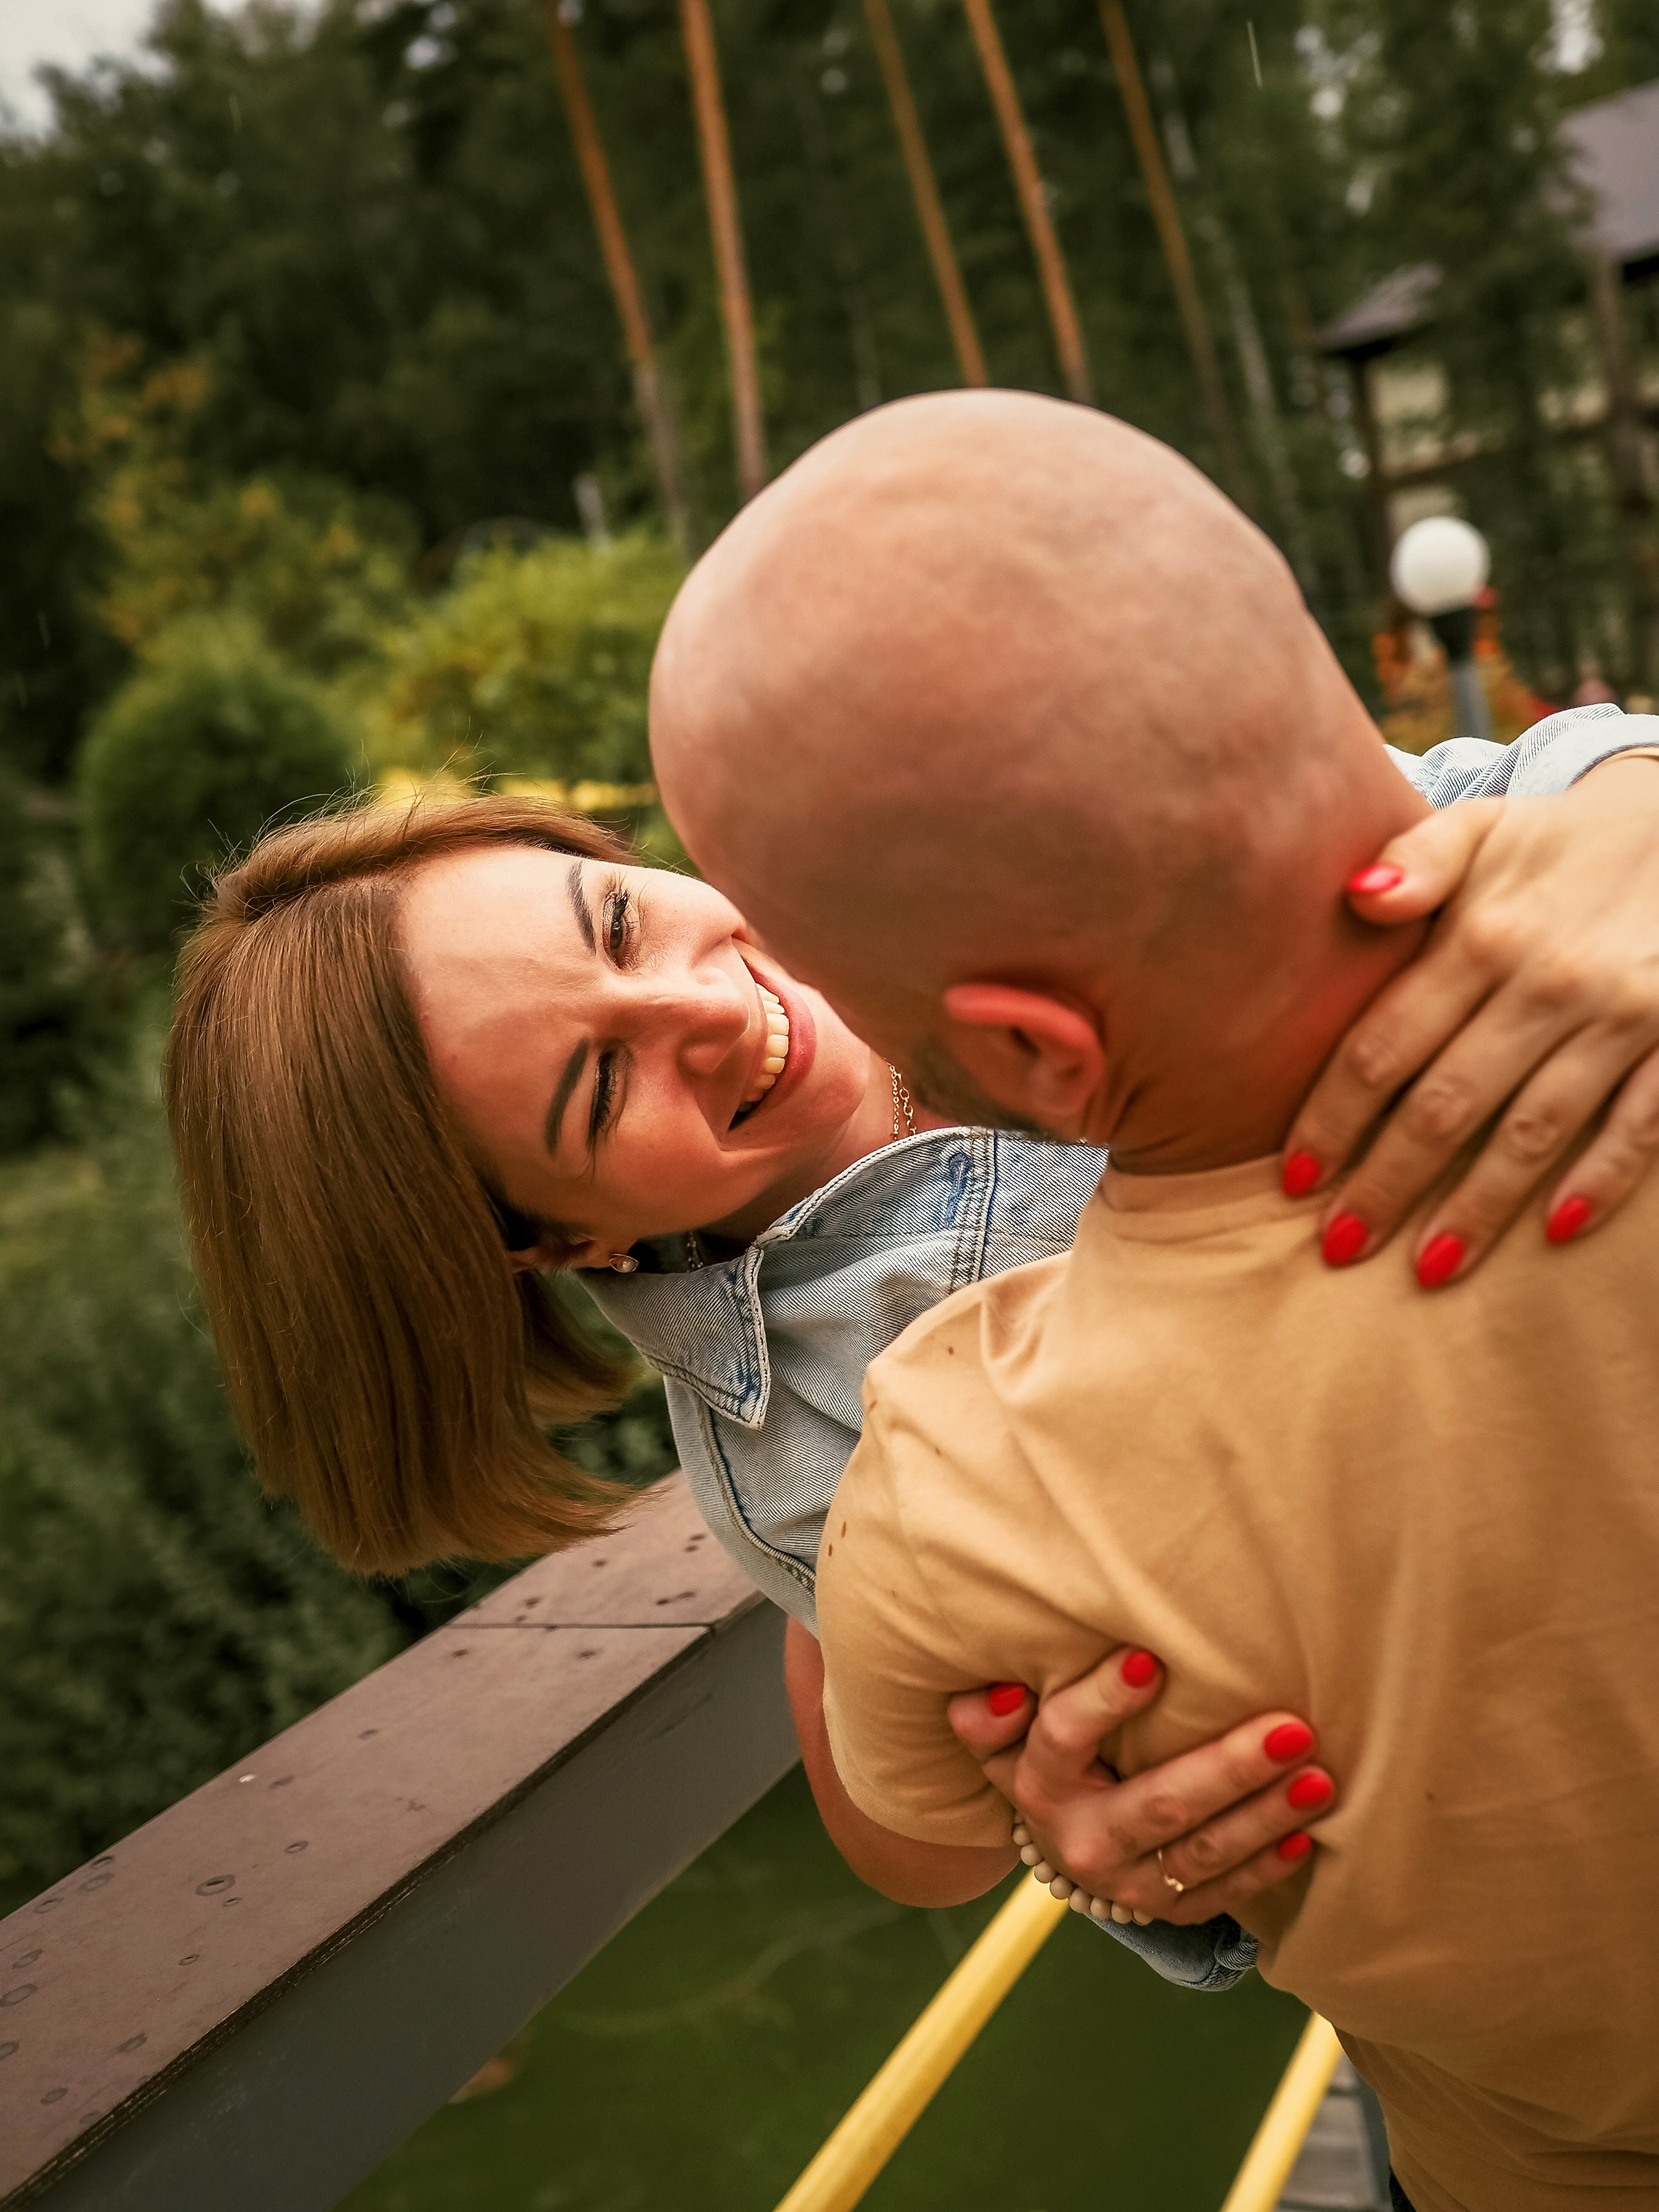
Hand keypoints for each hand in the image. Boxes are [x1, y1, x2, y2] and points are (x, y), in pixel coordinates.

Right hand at [947, 1647, 1332, 1925]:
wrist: (1058, 1842)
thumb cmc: (1046, 1756)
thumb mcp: (1003, 1735)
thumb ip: (990, 1713)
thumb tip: (1007, 1694)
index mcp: (1039, 1784)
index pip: (1064, 1737)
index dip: (1103, 1702)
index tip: (1152, 1662)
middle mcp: (1080, 1841)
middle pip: (1156, 1804)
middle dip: (1228, 1768)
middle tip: (1291, 1730)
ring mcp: (1127, 1885)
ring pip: (1202, 1854)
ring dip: (1266, 1816)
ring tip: (1319, 1778)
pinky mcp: (1166, 1911)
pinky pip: (1221, 1894)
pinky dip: (1265, 1868)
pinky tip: (1306, 1835)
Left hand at [1283, 757, 1658, 1284]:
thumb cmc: (1559, 845)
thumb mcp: (1483, 828)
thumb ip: (1415, 860)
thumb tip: (1356, 894)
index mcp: (1484, 937)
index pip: (1385, 1046)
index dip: (1334, 1116)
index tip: (1294, 1178)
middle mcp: (1548, 984)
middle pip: (1446, 1105)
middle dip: (1387, 1183)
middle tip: (1338, 1247)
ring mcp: (1619, 1019)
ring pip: (1534, 1131)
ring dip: (1479, 1205)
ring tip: (1427, 1269)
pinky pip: (1641, 1125)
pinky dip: (1602, 1180)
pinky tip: (1555, 1233)